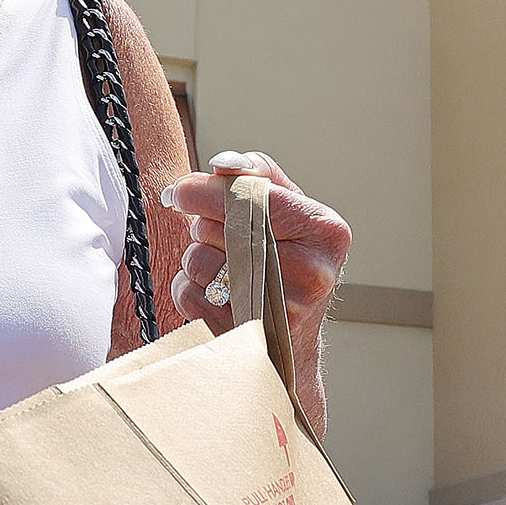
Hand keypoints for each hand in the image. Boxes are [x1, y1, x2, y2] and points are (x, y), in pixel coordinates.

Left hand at [161, 151, 349, 341]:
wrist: (290, 340)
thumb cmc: (287, 263)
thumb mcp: (288, 212)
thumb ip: (257, 177)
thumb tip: (223, 164)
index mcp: (325, 231)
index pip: (252, 196)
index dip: (204, 190)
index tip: (180, 192)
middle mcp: (312, 272)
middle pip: (220, 227)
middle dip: (205, 225)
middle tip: (219, 235)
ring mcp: (280, 310)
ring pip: (199, 260)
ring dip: (196, 259)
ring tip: (223, 268)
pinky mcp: (245, 335)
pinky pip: (189, 294)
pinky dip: (189, 289)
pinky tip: (214, 295)